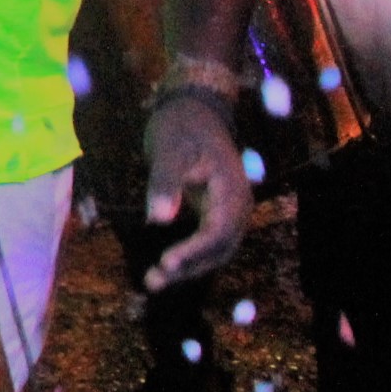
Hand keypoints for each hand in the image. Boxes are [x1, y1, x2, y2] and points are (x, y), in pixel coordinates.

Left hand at [141, 93, 251, 289]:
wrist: (194, 110)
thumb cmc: (182, 127)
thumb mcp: (169, 150)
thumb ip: (165, 183)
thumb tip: (157, 220)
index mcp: (232, 191)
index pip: (218, 231)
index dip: (194, 251)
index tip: (166, 262)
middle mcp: (237, 206)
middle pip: (219, 249)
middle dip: (189, 267)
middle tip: (153, 280)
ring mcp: (229, 211)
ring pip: (214, 251)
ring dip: (188, 268)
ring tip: (153, 281)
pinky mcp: (215, 213)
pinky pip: (207, 242)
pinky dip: (188, 257)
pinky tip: (165, 267)